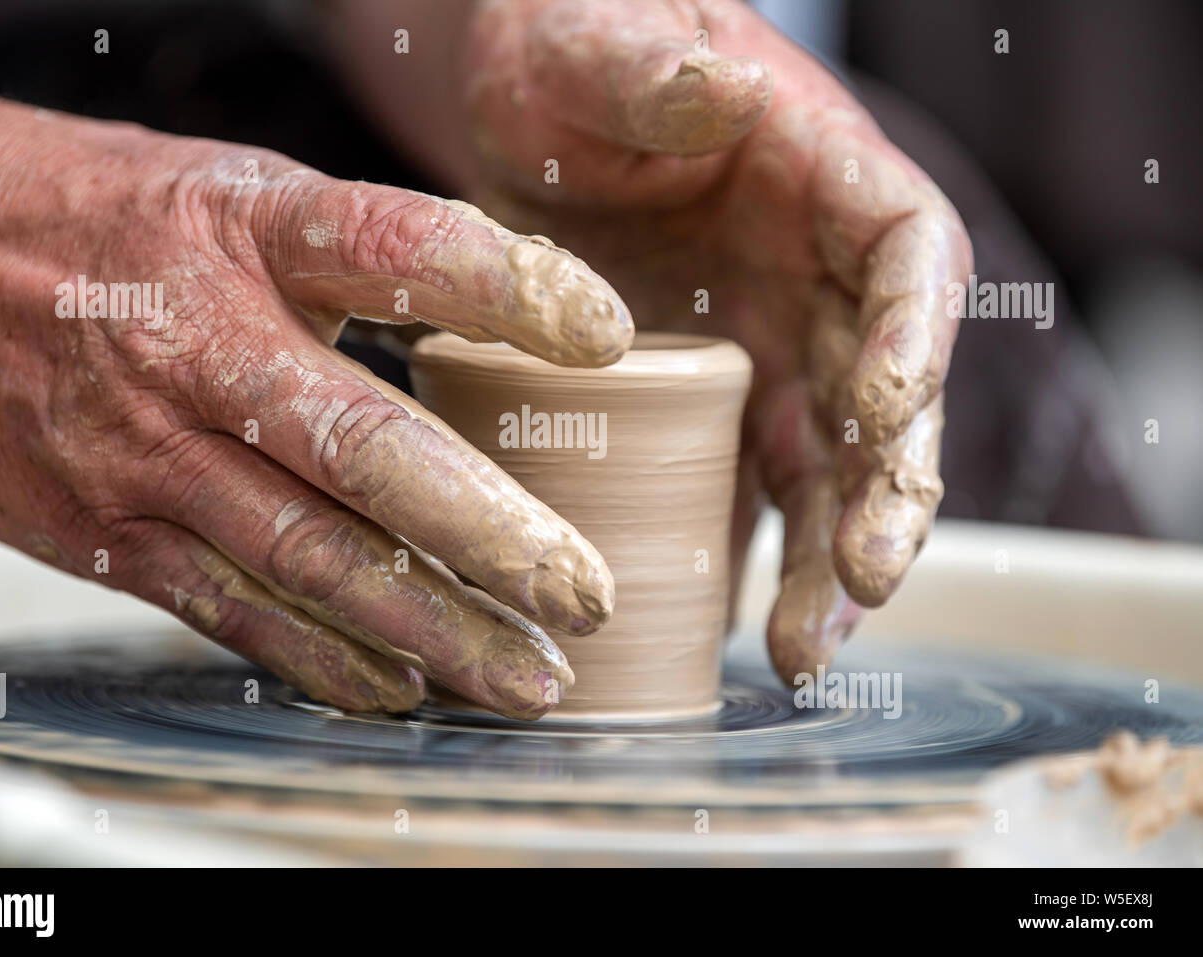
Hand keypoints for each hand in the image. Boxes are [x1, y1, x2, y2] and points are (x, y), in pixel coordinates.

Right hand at [0, 84, 632, 718]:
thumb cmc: (101, 223)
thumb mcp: (230, 197)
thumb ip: (351, 260)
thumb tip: (503, 320)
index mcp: (246, 230)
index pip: (400, 248)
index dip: (510, 287)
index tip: (603, 336)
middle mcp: (198, 345)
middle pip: (366, 449)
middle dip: (489, 533)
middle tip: (584, 593)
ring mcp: (145, 449)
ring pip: (309, 556)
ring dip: (430, 628)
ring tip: (525, 675)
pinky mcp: (104, 529)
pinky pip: (230, 608)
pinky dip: (324, 656)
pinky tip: (400, 688)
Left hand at [460, 0, 972, 680]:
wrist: (520, 109)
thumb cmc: (570, 53)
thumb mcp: (595, 44)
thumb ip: (652, 68)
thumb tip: (724, 90)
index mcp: (824, 181)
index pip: (909, 259)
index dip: (913, 338)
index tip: (881, 411)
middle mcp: (815, 283)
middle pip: (887, 395)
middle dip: (887, 491)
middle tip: (866, 580)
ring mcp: (765, 352)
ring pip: (823, 468)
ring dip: (828, 562)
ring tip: (804, 650)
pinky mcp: (706, 407)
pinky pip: (740, 490)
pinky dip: (748, 564)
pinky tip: (733, 634)